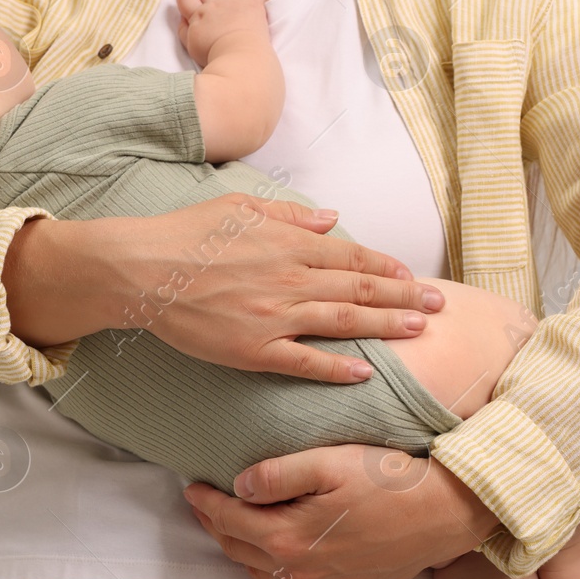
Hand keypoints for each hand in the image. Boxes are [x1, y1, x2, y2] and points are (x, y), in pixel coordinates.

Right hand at [107, 193, 445, 383]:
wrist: (141, 269)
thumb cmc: (186, 233)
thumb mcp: (241, 208)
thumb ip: (291, 216)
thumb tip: (333, 219)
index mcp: (287, 244)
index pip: (351, 255)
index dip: (386, 266)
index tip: (412, 275)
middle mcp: (288, 279)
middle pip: (359, 288)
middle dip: (403, 297)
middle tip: (437, 305)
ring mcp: (273, 316)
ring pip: (343, 321)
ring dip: (385, 325)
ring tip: (419, 330)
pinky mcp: (253, 349)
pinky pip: (304, 360)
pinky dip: (337, 366)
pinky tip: (365, 371)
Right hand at [177, 0, 267, 66]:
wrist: (239, 57)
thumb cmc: (214, 56)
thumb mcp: (191, 47)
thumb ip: (184, 30)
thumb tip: (183, 18)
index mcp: (199, 14)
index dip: (185, 0)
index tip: (190, 9)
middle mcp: (216, 3)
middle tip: (212, 9)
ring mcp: (236, 2)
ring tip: (231, 4)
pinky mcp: (254, 5)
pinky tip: (252, 6)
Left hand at [183, 445, 500, 578]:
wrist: (447, 513)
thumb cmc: (390, 480)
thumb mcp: (329, 462)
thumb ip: (277, 474)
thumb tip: (238, 486)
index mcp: (290, 539)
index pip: (231, 521)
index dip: (206, 503)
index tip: (191, 486)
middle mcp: (302, 573)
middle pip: (241, 551)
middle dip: (216, 526)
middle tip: (203, 504)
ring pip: (265, 573)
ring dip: (241, 548)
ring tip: (230, 524)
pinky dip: (273, 567)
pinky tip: (274, 548)